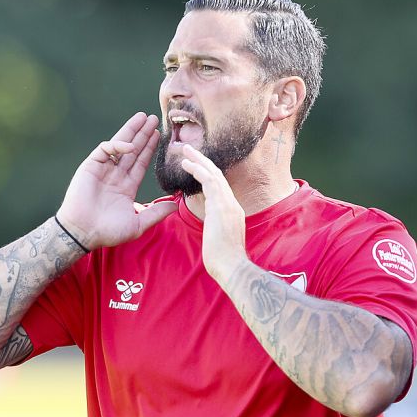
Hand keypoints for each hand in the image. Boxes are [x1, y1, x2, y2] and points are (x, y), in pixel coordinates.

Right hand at [57, 112, 177, 249]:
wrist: (83, 232)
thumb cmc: (108, 232)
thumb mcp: (138, 224)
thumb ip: (156, 213)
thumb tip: (176, 205)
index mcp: (125, 187)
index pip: (140, 163)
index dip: (149, 149)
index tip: (159, 135)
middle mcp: (115, 176)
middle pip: (132, 150)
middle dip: (143, 135)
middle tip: (154, 119)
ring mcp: (102, 170)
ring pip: (119, 146)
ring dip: (131, 131)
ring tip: (143, 117)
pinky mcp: (90, 167)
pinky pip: (105, 150)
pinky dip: (117, 146)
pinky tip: (129, 145)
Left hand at [178, 145, 248, 281]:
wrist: (232, 267)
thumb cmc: (223, 261)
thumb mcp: (219, 239)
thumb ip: (216, 228)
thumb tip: (211, 227)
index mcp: (232, 211)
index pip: (219, 187)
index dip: (207, 174)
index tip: (195, 166)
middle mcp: (232, 204)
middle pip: (217, 175)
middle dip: (202, 161)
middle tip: (188, 149)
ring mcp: (228, 204)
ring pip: (213, 174)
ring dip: (198, 160)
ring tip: (184, 150)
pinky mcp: (221, 206)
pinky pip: (209, 181)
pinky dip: (198, 170)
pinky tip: (186, 164)